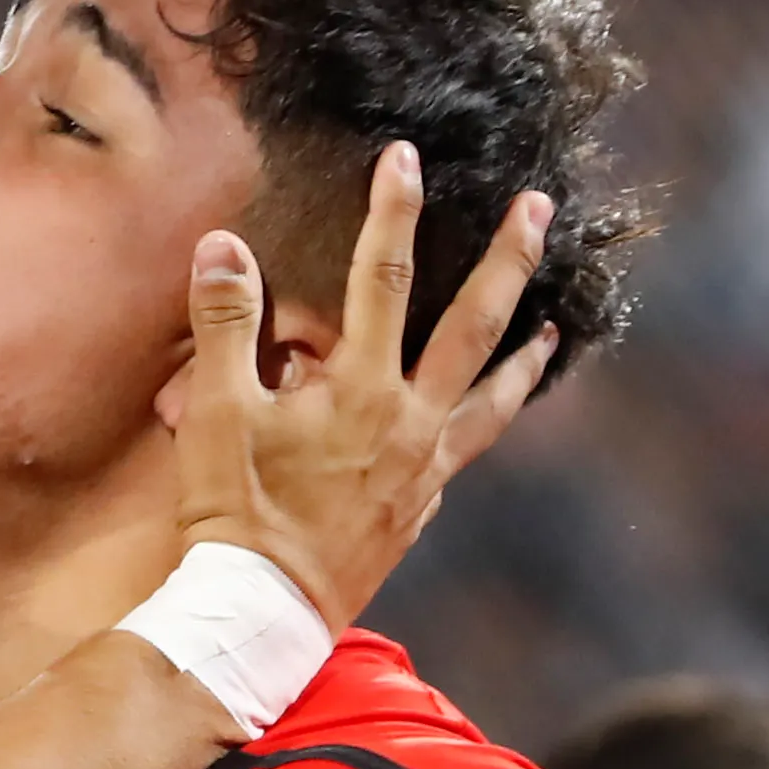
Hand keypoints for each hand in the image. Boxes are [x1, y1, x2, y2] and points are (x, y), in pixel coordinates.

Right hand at [174, 146, 554, 630]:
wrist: (262, 610)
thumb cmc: (236, 513)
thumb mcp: (217, 412)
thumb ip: (226, 323)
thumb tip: (224, 246)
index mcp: (362, 388)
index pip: (384, 278)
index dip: (394, 212)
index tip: (406, 158)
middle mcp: (411, 421)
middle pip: (475, 325)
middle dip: (508, 260)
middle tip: (539, 209)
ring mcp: (426, 466)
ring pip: (494, 396)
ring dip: (524, 353)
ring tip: (551, 325)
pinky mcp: (422, 504)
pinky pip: (471, 445)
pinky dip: (490, 415)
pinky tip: (487, 408)